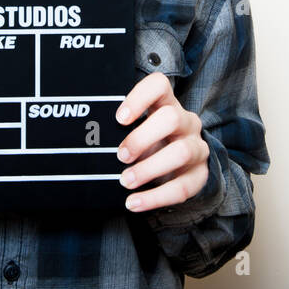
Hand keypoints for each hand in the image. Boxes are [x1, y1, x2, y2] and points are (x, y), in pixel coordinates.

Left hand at [115, 71, 208, 212]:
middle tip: (121, 155)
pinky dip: (155, 197)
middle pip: (171, 118)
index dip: (140, 98)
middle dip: (142, 138)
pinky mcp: (199, 175)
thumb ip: (120, 130)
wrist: (181, 166)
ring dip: (149, 168)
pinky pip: (181, 188)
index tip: (119, 118)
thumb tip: (90, 138)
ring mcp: (196, 148)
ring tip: (125, 180)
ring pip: (180, 152)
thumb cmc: (151, 142)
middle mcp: (187, 122)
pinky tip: (134, 202)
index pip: (160, 86)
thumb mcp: (138, 129)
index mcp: (168, 104)